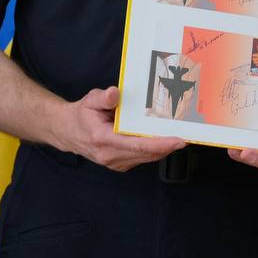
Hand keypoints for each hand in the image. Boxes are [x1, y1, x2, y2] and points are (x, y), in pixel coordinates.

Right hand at [54, 86, 184, 170]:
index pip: (136, 145)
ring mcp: (115, 163)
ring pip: (147, 158)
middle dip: (168, 146)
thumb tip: (115, 94)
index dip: (160, 144)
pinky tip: (165, 139)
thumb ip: (102, 97)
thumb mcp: (90, 100)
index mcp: (103, 140)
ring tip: (181, 135)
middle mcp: (110, 156)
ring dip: (164, 148)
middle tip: (190, 135)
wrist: (67, 132)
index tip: (178, 140)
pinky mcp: (120, 164)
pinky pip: (142, 158)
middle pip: (146, 154)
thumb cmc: (82, 114)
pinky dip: (155, 150)